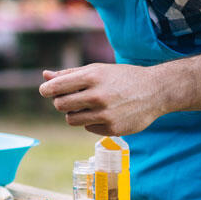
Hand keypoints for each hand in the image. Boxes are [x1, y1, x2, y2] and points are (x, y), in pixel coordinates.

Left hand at [39, 63, 167, 135]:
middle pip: (60, 105)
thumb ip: (70, 74)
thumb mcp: (97, 70)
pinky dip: (91, 121)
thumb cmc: (122, 77)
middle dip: (60, 102)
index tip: (46, 91)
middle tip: (70, 99)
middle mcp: (98, 96)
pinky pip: (88, 127)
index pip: (56, 87)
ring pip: (71, 119)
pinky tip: (105, 113)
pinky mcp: (112, 129)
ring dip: (74, 113)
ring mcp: (105, 114)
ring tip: (87, 105)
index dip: (46, 90)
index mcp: (92, 77)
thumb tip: (45, 76)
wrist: (155, 91)